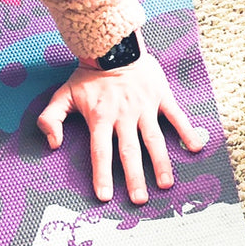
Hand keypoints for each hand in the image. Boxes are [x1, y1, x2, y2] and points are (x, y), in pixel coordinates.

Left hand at [37, 52, 207, 204]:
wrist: (113, 44)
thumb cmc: (88, 75)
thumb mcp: (63, 95)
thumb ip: (50, 119)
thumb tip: (51, 144)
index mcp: (101, 117)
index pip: (101, 152)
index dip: (102, 175)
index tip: (105, 197)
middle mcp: (124, 116)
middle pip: (129, 151)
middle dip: (134, 177)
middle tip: (140, 200)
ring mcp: (144, 106)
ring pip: (154, 139)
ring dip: (160, 162)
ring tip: (165, 184)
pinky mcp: (160, 96)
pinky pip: (175, 116)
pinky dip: (186, 131)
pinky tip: (194, 148)